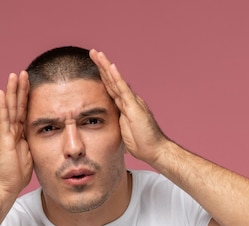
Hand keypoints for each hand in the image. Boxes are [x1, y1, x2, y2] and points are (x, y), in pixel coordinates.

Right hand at [0, 71, 32, 196]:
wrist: (6, 187)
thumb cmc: (16, 175)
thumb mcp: (30, 155)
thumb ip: (32, 144)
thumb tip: (43, 139)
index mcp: (18, 134)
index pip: (24, 112)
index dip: (27, 98)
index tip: (31, 84)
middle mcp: (10, 131)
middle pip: (17, 105)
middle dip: (20, 89)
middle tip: (23, 73)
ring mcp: (5, 133)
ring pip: (10, 108)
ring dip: (12, 91)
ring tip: (14, 75)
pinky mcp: (2, 139)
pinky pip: (3, 119)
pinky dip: (2, 106)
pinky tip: (1, 93)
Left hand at [89, 49, 168, 164]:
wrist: (154, 150)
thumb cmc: (142, 144)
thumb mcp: (124, 132)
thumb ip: (118, 124)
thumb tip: (108, 126)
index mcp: (125, 106)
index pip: (111, 88)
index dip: (102, 77)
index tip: (93, 65)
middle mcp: (129, 100)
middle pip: (112, 80)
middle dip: (101, 66)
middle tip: (93, 52)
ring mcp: (132, 102)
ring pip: (116, 80)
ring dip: (106, 66)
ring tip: (97, 54)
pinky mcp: (134, 107)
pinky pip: (123, 89)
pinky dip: (116, 78)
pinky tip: (110, 66)